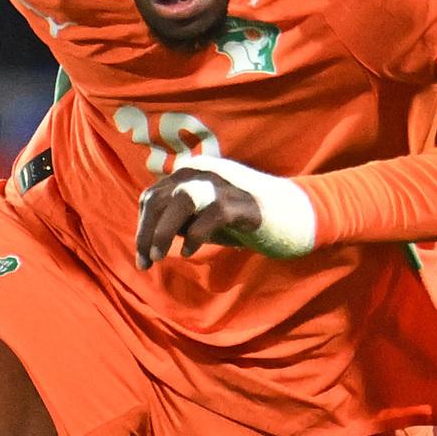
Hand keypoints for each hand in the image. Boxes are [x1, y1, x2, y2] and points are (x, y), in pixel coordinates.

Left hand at [134, 157, 316, 266]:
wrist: (295, 214)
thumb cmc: (245, 218)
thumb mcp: (204, 217)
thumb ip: (180, 220)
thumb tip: (150, 237)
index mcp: (191, 173)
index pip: (151, 197)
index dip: (141, 228)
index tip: (143, 258)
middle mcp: (202, 172)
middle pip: (159, 198)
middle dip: (146, 233)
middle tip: (146, 264)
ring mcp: (224, 185)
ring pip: (181, 199)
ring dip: (164, 230)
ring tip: (160, 256)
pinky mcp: (243, 202)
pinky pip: (211, 215)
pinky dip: (196, 236)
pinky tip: (190, 253)